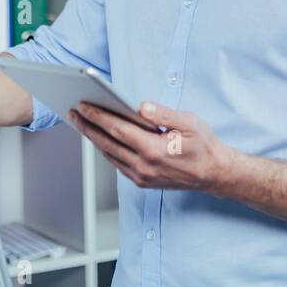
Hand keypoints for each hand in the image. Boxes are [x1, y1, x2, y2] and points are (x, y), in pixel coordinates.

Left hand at [67, 101, 239, 195]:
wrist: (214, 174)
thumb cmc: (204, 146)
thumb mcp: (190, 123)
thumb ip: (163, 114)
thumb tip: (141, 107)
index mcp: (154, 150)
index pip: (118, 130)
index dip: (98, 117)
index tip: (83, 105)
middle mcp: (143, 167)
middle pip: (107, 144)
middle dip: (87, 126)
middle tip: (73, 111)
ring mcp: (141, 177)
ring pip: (109, 155)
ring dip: (93, 138)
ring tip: (81, 122)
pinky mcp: (142, 181)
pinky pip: (117, 163)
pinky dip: (106, 150)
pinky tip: (100, 138)